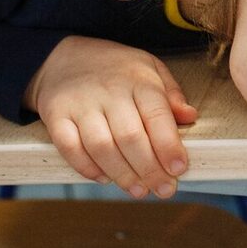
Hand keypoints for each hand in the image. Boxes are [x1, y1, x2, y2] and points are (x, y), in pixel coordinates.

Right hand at [26, 35, 198, 198]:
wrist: (63, 56)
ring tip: (139, 191)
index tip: (180, 169)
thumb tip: (190, 116)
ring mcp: (80, 103)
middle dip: (150, 169)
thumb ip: (171, 94)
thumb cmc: (115, 68)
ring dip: (122, 174)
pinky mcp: (56, 115)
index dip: (169, 146)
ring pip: (101, 147)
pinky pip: (70, 148)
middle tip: (164, 189)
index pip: (157, 115)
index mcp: (138, 79)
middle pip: (130, 137)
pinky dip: (87, 168)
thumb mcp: (150, 67)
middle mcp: (109, 91)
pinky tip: (105, 178)